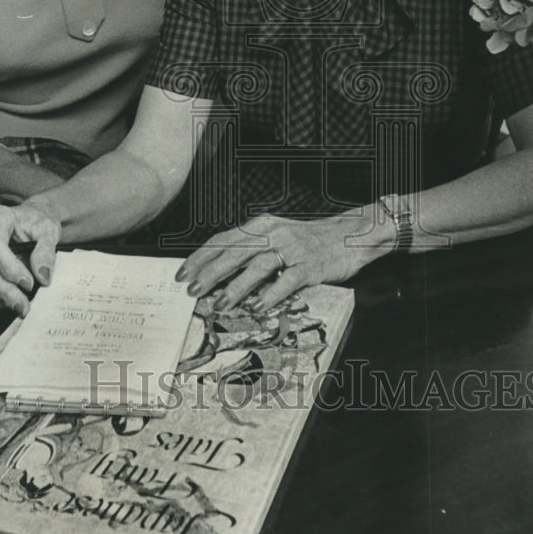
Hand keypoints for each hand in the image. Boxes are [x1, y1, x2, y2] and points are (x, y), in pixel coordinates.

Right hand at [0, 199, 60, 315]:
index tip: (29, 283)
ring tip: (21, 306)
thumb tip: (42, 277)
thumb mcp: (49, 231)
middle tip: (25, 306)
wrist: (33, 225)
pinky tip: (12, 300)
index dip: (9, 267)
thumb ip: (46, 251)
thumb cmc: (38, 224)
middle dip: (6, 291)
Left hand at [177, 212, 389, 312]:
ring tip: (220, 304)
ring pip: (258, 266)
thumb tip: (217, 273)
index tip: (183, 273)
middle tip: (192, 290)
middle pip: (235, 252)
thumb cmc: (307, 240)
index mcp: (260, 226)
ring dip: (236, 286)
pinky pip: (287, 281)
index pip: (223, 240)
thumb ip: (250, 250)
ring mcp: (292, 249)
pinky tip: (257, 307)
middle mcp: (273, 233)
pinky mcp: (310, 266)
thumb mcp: (275, 237)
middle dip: (210, 272)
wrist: (349, 235)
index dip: (200, 257)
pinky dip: (271, 294)